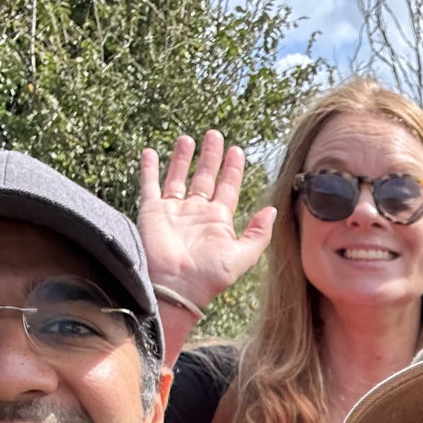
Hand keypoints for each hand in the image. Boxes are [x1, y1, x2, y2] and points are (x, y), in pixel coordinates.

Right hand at [137, 130, 276, 310]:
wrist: (176, 288)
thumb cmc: (209, 277)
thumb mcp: (243, 256)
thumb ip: (258, 233)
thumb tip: (272, 209)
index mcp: (218, 220)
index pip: (228, 187)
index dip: (233, 169)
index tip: (236, 150)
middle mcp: (196, 212)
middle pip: (205, 176)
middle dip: (210, 156)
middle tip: (215, 134)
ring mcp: (174, 211)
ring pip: (178, 177)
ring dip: (182, 158)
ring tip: (187, 138)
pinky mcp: (152, 211)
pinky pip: (150, 185)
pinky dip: (149, 168)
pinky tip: (150, 152)